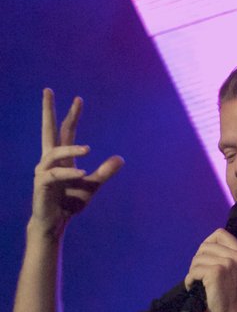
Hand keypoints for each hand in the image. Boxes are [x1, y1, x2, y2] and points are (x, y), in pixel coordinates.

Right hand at [31, 89, 123, 237]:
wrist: (55, 222)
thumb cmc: (70, 202)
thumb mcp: (92, 186)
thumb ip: (104, 172)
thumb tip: (121, 158)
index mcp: (63, 158)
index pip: (66, 131)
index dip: (72, 116)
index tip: (79, 99)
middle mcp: (51, 160)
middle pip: (48, 129)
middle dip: (48, 110)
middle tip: (48, 90)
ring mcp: (44, 171)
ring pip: (54, 152)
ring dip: (71, 150)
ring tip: (88, 149)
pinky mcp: (41, 184)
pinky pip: (54, 175)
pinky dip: (68, 173)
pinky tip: (81, 173)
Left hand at [184, 229, 236, 311]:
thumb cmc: (233, 296)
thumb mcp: (236, 271)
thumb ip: (227, 257)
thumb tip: (205, 248)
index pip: (220, 233)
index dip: (208, 243)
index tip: (205, 258)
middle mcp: (236, 255)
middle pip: (205, 246)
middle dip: (198, 260)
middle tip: (199, 275)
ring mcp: (227, 263)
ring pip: (197, 258)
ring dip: (193, 272)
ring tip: (197, 283)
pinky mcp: (216, 272)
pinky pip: (194, 271)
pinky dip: (189, 280)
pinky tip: (194, 288)